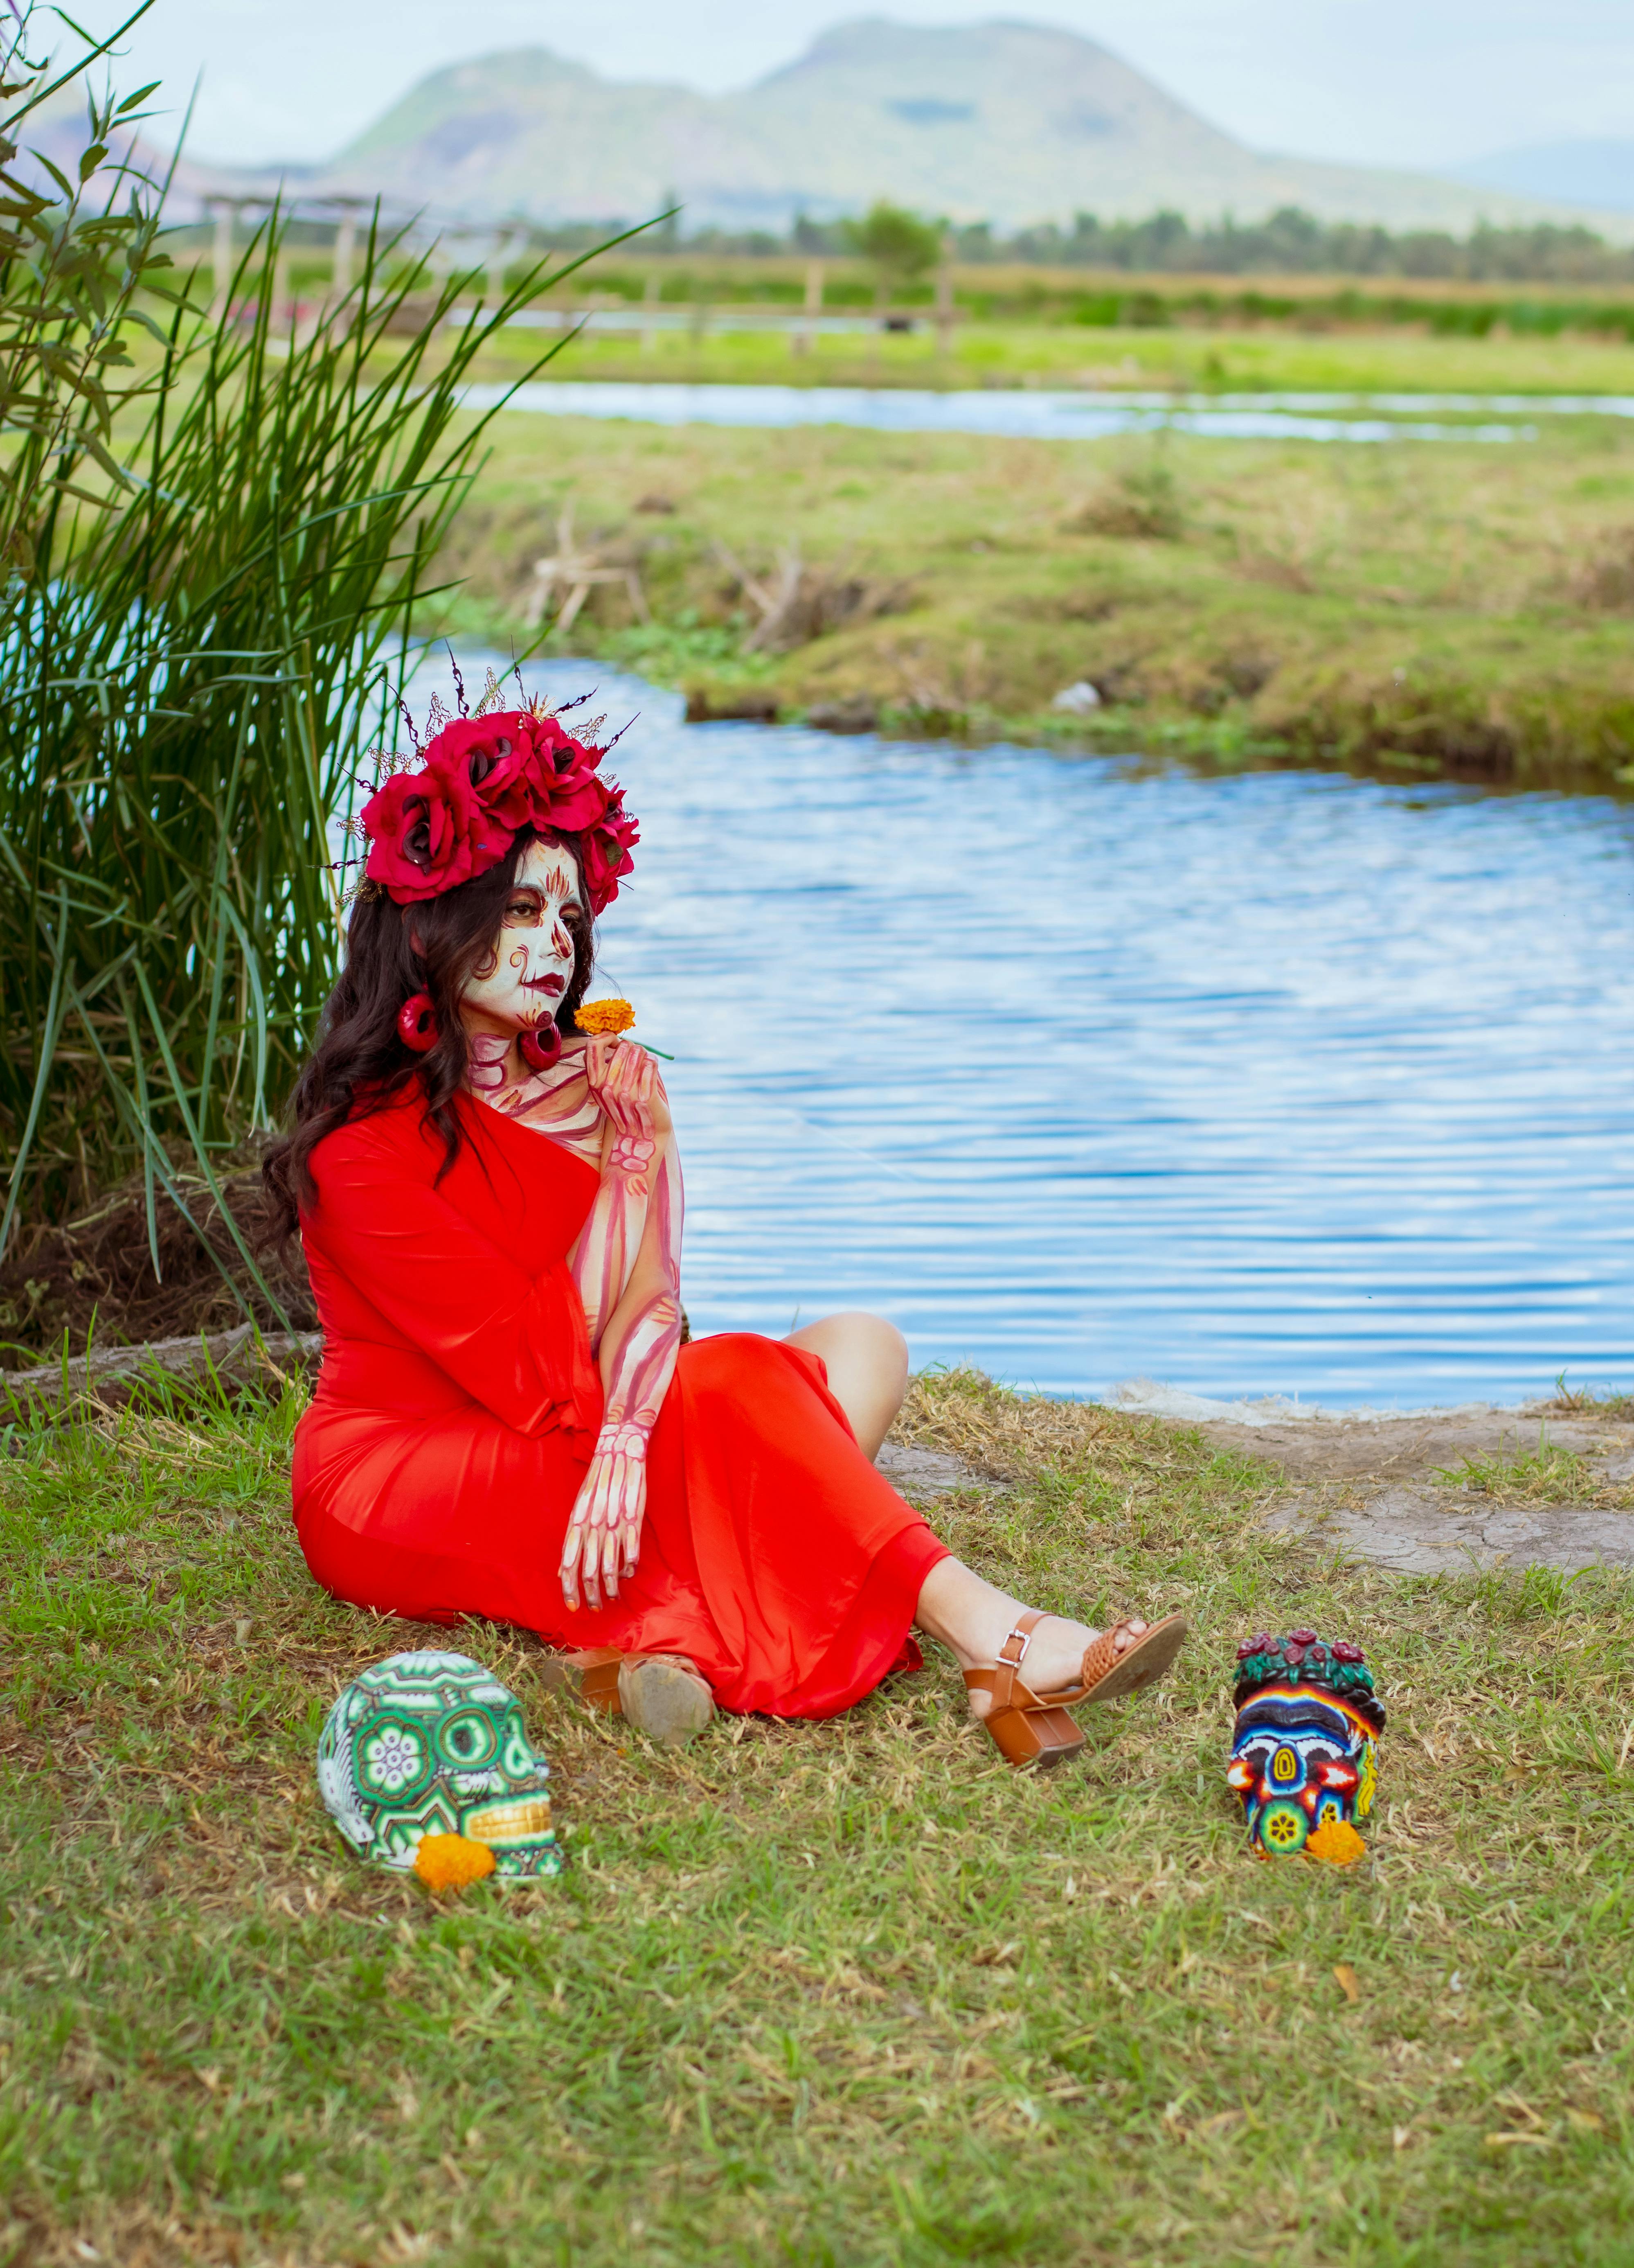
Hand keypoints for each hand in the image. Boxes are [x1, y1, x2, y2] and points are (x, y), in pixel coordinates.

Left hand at [559, 1419, 648, 1611]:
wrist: (618, 1449)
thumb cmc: (597, 1484)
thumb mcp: (578, 1511)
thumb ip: (571, 1542)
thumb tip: (559, 1572)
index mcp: (576, 1522)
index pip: (568, 1563)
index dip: (569, 1588)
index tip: (571, 1607)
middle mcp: (592, 1524)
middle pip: (587, 1569)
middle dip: (590, 1594)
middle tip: (596, 1609)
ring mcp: (613, 1521)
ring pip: (609, 1563)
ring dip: (611, 1586)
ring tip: (614, 1598)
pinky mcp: (633, 1517)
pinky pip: (630, 1548)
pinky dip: (629, 1565)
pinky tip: (629, 1573)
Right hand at [581, 1035, 671, 1139]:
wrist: (642, 1135)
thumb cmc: (628, 1104)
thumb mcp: (609, 1084)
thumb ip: (607, 1062)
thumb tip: (611, 1035)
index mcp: (595, 1082)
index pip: (593, 1045)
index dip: (606, 1036)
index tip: (615, 1041)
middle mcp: (608, 1086)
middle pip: (623, 1045)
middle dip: (633, 1048)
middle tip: (636, 1060)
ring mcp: (626, 1092)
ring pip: (639, 1051)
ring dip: (644, 1055)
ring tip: (644, 1066)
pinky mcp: (645, 1097)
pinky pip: (652, 1063)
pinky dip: (654, 1064)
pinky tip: (652, 1071)